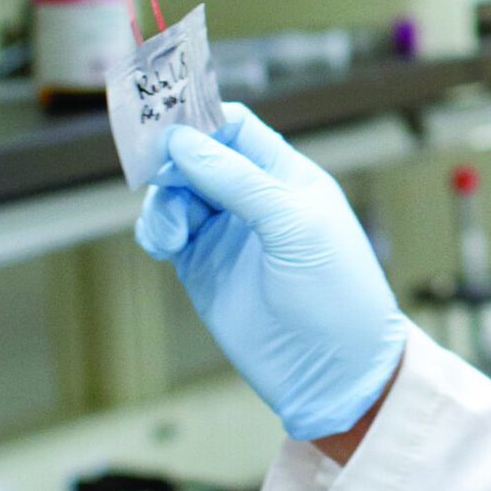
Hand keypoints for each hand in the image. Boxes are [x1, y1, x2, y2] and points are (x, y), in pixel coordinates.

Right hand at [135, 104, 405, 439]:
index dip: (201, 119)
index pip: (236, 127)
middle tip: (154, 173)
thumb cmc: (336, 292)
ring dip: (162, 202)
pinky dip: (155, 228)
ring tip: (170, 233)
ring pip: (176, 193)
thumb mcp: (293, 225)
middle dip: (172, 160)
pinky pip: (166, 231)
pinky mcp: (203, 267)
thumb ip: (237, 180)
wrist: (333, 371)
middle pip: (197, 156)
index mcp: (287, 176)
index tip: (166, 124)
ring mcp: (227, 233)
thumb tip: (183, 141)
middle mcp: (255, 198)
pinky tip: (162, 243)